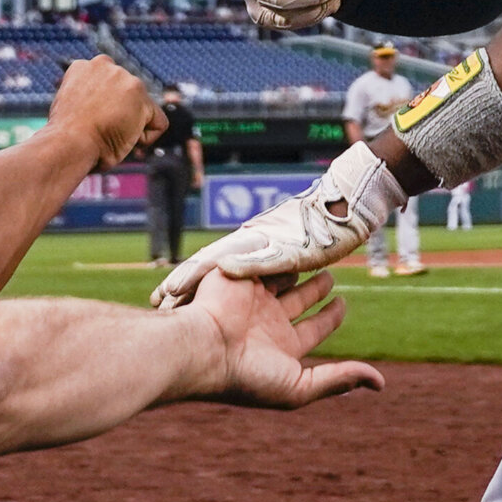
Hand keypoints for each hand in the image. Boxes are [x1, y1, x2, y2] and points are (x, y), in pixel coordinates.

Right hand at [47, 56, 163, 168]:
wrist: (69, 143)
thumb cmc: (65, 136)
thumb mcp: (69, 107)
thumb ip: (86, 98)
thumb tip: (98, 109)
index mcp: (83, 67)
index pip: (106, 84)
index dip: (102, 107)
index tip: (89, 121)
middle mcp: (104, 65)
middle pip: (125, 94)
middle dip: (118, 113)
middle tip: (99, 130)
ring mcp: (125, 79)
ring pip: (140, 109)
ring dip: (129, 125)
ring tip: (107, 134)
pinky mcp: (141, 97)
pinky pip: (157, 123)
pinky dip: (145, 138)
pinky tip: (124, 141)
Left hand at [151, 144, 402, 308]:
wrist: (346, 201)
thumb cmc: (320, 227)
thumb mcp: (291, 252)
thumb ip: (270, 265)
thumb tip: (259, 284)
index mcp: (252, 249)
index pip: (213, 269)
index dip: (189, 284)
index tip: (165, 300)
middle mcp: (251, 242)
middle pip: (208, 265)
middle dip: (182, 283)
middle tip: (156, 301)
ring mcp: (262, 240)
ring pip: (220, 260)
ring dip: (194, 276)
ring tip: (170, 291)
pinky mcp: (280, 243)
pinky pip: (251, 257)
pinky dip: (231, 266)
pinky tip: (214, 274)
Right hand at [184, 270, 382, 406]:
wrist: (203, 348)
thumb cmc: (248, 375)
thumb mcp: (300, 386)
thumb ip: (339, 379)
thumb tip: (380, 384)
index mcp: (281, 346)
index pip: (313, 328)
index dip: (331, 317)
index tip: (343, 305)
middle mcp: (267, 320)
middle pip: (298, 299)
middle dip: (316, 288)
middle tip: (332, 274)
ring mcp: (253, 297)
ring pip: (283, 276)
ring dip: (299, 265)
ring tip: (318, 251)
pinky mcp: (240, 275)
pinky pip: (265, 258)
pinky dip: (280, 251)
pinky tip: (297, 240)